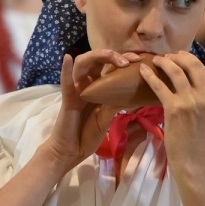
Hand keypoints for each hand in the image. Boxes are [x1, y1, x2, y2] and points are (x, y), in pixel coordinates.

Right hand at [44, 50, 132, 174]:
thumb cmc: (88, 134)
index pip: (109, 67)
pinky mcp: (68, 99)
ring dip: (97, 56)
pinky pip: (66, 83)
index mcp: (98, 88)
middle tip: (129, 61)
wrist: (72, 151)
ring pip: (82, 64)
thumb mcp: (106, 118)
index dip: (123, 60)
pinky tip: (67, 58)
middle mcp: (87, 84)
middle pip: (96, 60)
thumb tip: (132, 96)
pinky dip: (66, 70)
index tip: (139, 61)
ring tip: (111, 57)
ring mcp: (76, 89)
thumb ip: (115, 105)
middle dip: (112, 55)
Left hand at [139, 51, 204, 182]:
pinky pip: (160, 85)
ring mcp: (191, 101)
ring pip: (175, 71)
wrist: (194, 162)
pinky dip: (150, 75)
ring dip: (163, 62)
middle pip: (191, 65)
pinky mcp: (174, 108)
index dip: (189, 59)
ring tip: (155, 60)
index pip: (203, 69)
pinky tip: (142, 70)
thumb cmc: (199, 142)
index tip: (179, 57)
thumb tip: (194, 83)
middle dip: (177, 57)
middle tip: (167, 57)